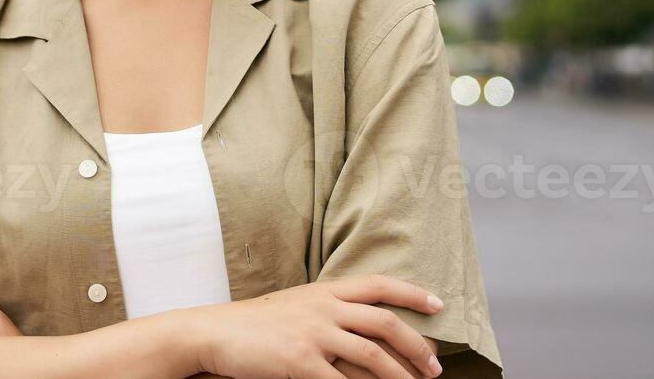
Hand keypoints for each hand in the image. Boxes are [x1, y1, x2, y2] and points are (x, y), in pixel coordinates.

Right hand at [171, 274, 444, 378]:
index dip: (412, 292)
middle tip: (434, 367)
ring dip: (400, 376)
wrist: (215, 332)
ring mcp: (313, 333)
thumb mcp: (296, 305)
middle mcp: (324, 307)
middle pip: (385, 322)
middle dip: (416, 346)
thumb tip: (362, 327)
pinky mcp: (300, 360)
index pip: (379, 285)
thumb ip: (328, 310)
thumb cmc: (255, 325)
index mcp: (325, 291)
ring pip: (372, 355)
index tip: (438, 305)